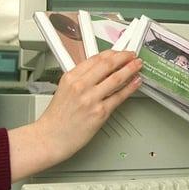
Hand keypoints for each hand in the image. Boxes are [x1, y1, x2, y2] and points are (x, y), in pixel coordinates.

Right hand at [7, 50, 141, 180]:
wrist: (51, 137)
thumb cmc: (57, 118)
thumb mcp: (64, 89)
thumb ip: (81, 78)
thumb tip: (100, 70)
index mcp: (70, 77)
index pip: (95, 58)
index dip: (111, 53)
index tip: (119, 52)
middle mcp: (80, 86)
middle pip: (107, 64)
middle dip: (123, 57)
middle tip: (132, 55)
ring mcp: (90, 99)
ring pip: (116, 79)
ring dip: (130, 69)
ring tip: (137, 66)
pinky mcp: (99, 113)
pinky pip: (119, 97)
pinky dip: (130, 88)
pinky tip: (135, 83)